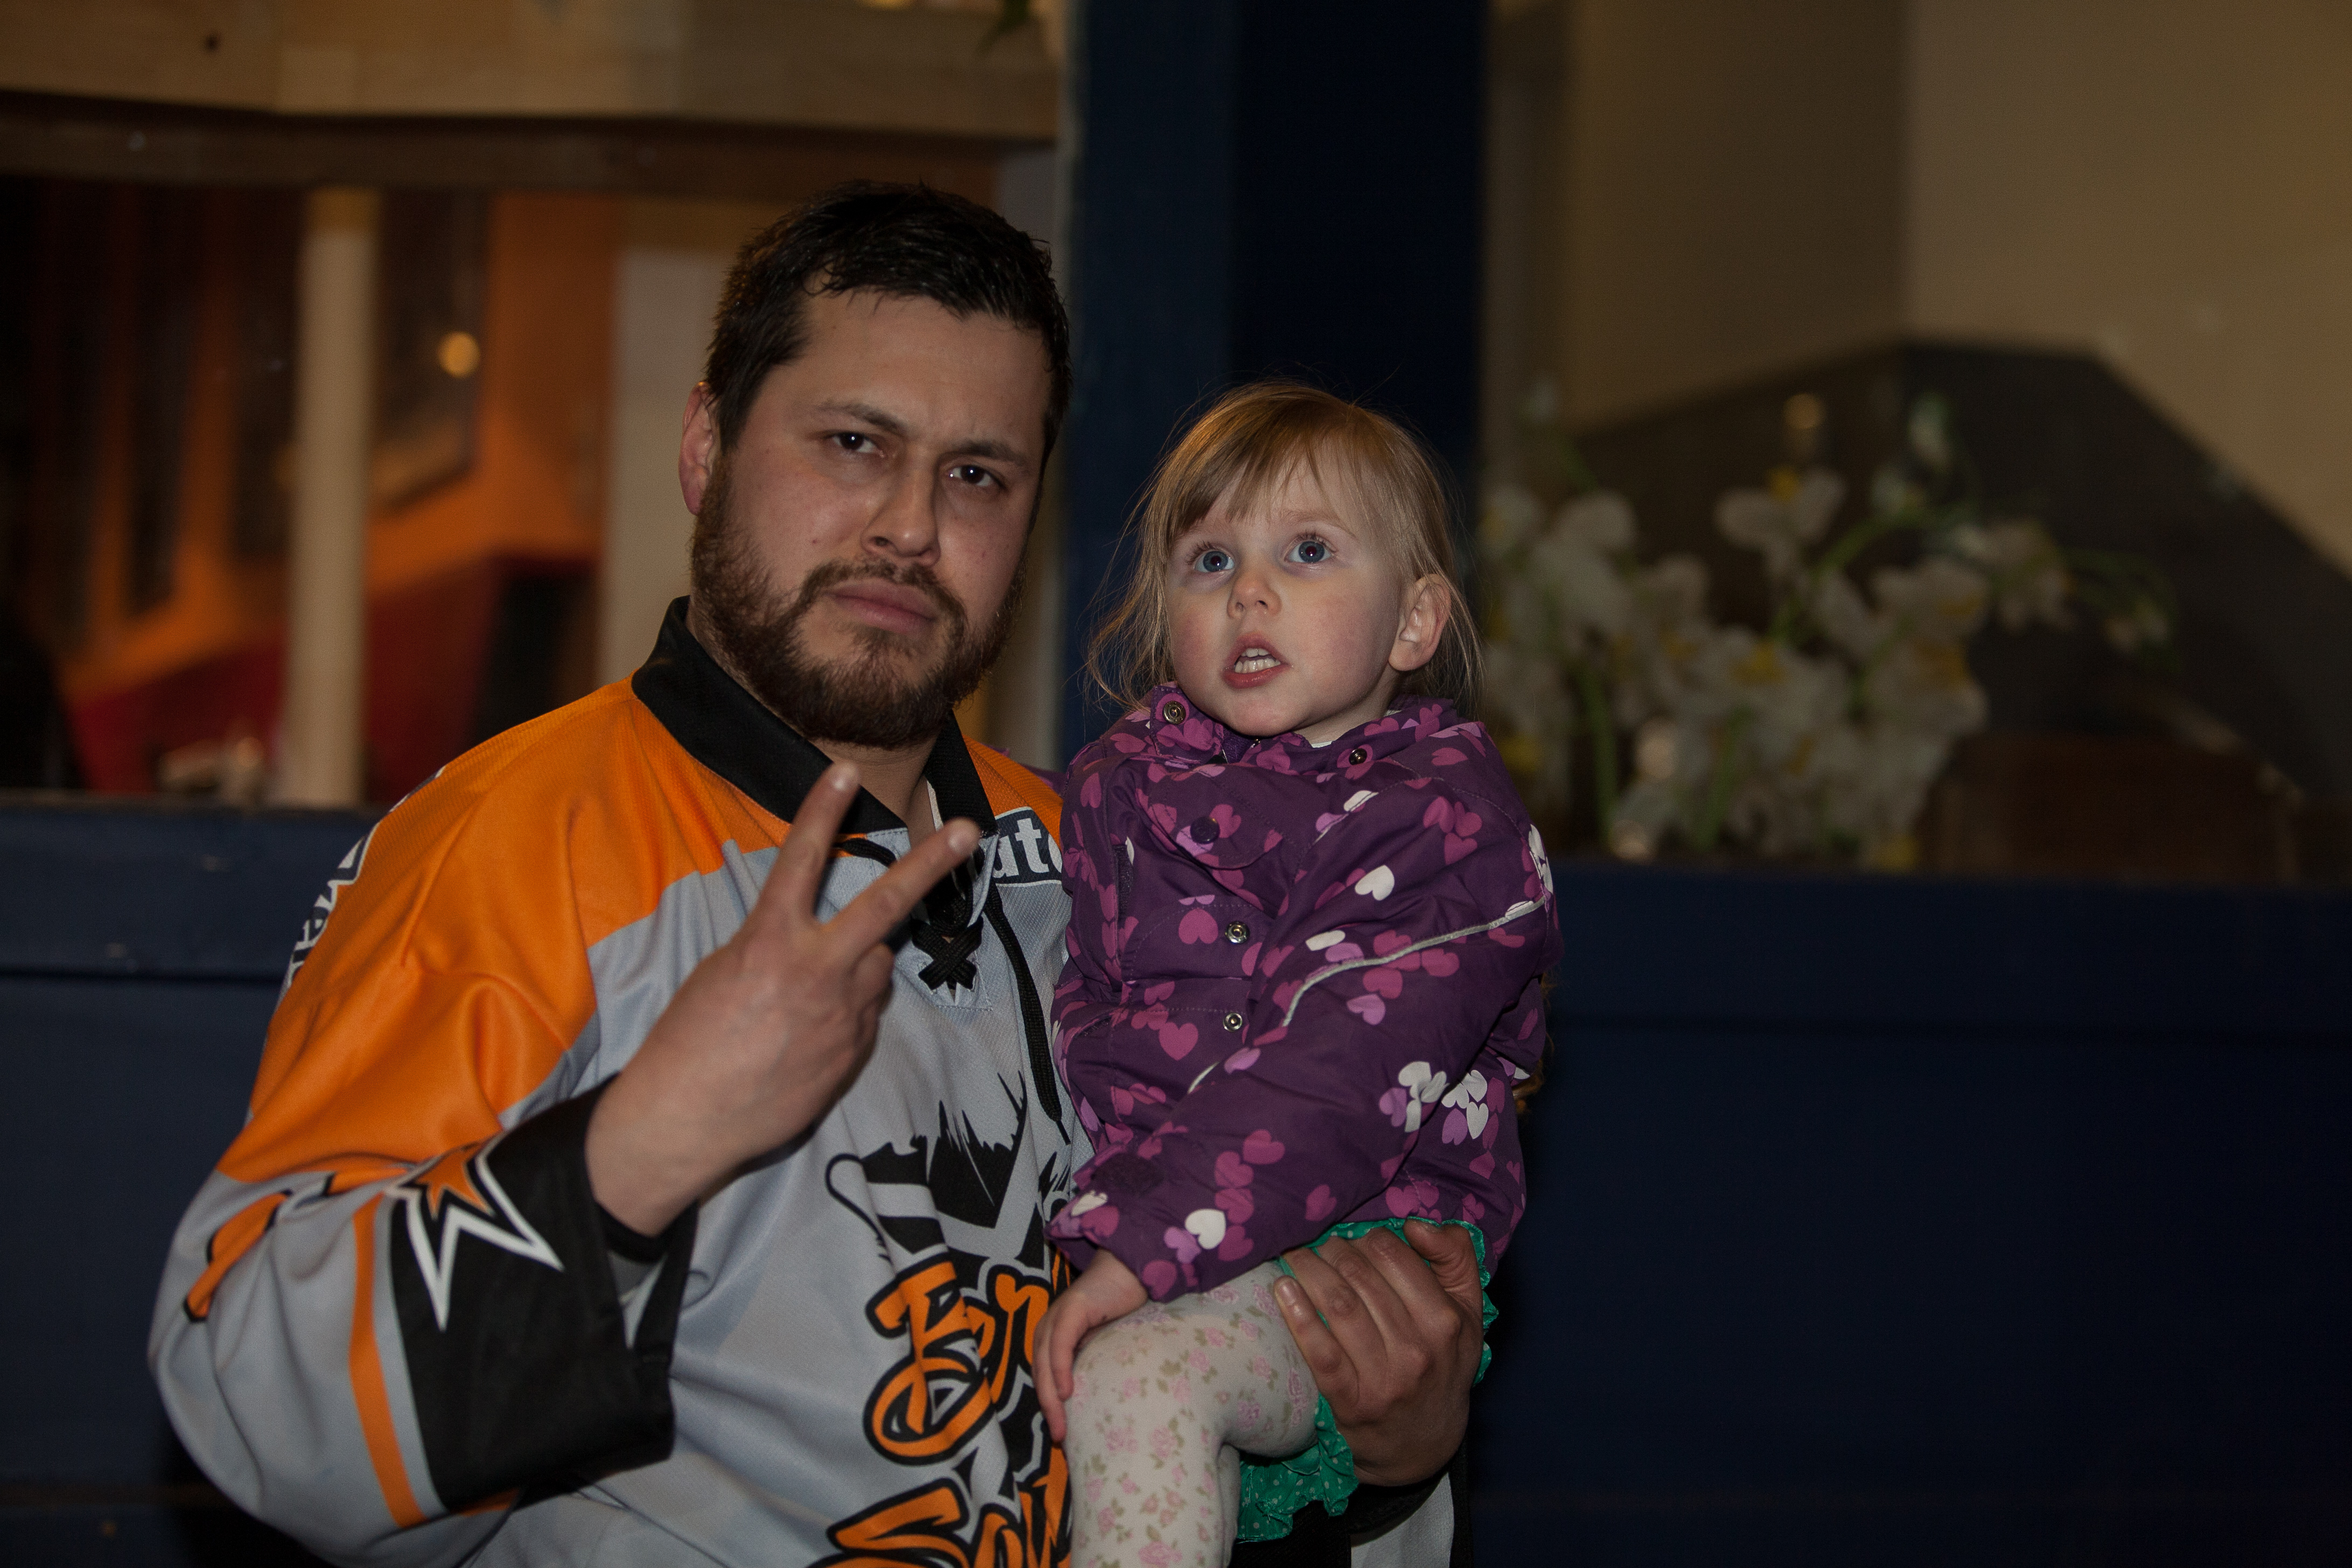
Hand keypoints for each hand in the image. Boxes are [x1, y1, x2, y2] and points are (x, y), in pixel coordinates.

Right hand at [586, 763, 979, 1233]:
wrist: (686, 1120)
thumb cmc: (689, 1042)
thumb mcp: (722, 973)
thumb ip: (774, 945)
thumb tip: (809, 942)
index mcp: (769, 942)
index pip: (800, 861)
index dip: (821, 811)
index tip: (843, 771)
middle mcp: (816, 970)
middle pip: (886, 905)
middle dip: (931, 863)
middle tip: (970, 832)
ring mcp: (843, 1014)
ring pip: (876, 965)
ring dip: (859, 964)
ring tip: (809, 994)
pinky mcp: (853, 1051)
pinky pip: (864, 1013)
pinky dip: (848, 1011)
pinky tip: (806, 1035)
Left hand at [1033, 1251, 1146, 1442]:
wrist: (1132, 1270)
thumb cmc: (1120, 1308)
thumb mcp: (1101, 1342)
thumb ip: (1090, 1362)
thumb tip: (1091, 1400)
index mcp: (1051, 1337)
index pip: (1043, 1376)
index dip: (1048, 1404)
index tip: (1061, 1434)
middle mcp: (1048, 1327)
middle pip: (1040, 1372)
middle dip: (1047, 1407)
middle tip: (1059, 1436)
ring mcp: (1057, 1316)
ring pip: (1045, 1362)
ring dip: (1050, 1396)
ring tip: (1061, 1424)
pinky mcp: (1071, 1308)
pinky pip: (1061, 1343)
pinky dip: (1060, 1368)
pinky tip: (1066, 1390)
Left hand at [1273, 1222, 1483, 1485]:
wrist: (1424, 1444)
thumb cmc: (1442, 1365)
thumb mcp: (1469, 1313)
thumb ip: (1455, 1258)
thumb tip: (1416, 1224)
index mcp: (1446, 1321)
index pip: (1395, 1257)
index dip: (1367, 1239)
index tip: (1353, 1238)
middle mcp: (1418, 1350)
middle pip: (1362, 1278)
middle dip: (1332, 1250)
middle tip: (1317, 1242)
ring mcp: (1384, 1379)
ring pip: (1339, 1306)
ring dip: (1309, 1272)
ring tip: (1294, 1255)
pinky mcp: (1352, 1404)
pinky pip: (1321, 1353)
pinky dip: (1298, 1317)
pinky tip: (1283, 1290)